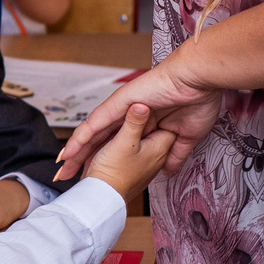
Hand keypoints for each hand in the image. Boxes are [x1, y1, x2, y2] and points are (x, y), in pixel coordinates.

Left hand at [54, 56, 222, 181]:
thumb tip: (170, 171)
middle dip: (82, 159)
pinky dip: (83, 136)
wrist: (200, 82)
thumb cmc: (197, 103)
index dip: (106, 163)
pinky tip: (71, 150)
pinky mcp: (119, 102)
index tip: (95, 181)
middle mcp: (128, 116)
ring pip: (93, 132)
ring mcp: (122, 108)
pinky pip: (96, 121)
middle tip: (66, 175)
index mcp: (143, 124)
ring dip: (77, 150)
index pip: (117, 146)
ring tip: (63, 167)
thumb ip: (174, 154)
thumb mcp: (185, 138)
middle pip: (99, 141)